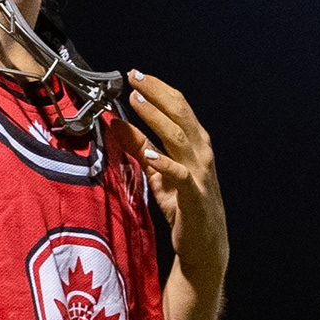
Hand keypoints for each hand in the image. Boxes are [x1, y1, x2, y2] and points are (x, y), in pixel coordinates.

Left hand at [113, 75, 227, 285]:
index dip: (158, 90)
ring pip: (179, 138)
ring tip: (136, 103)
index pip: (179, 108)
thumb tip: (115, 123)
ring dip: (156, 118)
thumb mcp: (157, 172)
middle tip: (134, 78)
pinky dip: (164, 163)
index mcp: (195, 144)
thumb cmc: (183, 206)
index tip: (136, 76)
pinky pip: (179, 175)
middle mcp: (200, 153)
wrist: (205, 243)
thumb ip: (139, 147)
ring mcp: (199, 173)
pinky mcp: (193, 196)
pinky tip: (149, 153)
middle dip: (157, 94)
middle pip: (180, 115)